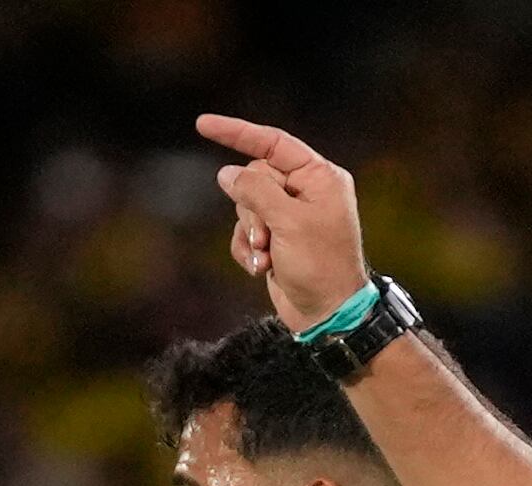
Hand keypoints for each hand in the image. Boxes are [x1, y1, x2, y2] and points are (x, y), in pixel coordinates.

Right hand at [196, 115, 371, 334]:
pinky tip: (261, 267)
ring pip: (246, 207)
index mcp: (319, 177)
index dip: (237, 133)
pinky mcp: (276, 240)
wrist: (328, 314)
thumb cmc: (320, 266)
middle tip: (265, 238)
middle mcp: (306, 191)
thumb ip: (255, 191)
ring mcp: (290, 216)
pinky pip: (245, 232)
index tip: (203, 125)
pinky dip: (247, 250)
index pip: (273, 143)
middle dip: (251, 210)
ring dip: (250, 235)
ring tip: (266, 256)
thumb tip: (227, 174)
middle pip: (254, 178)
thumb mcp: (288, 222)